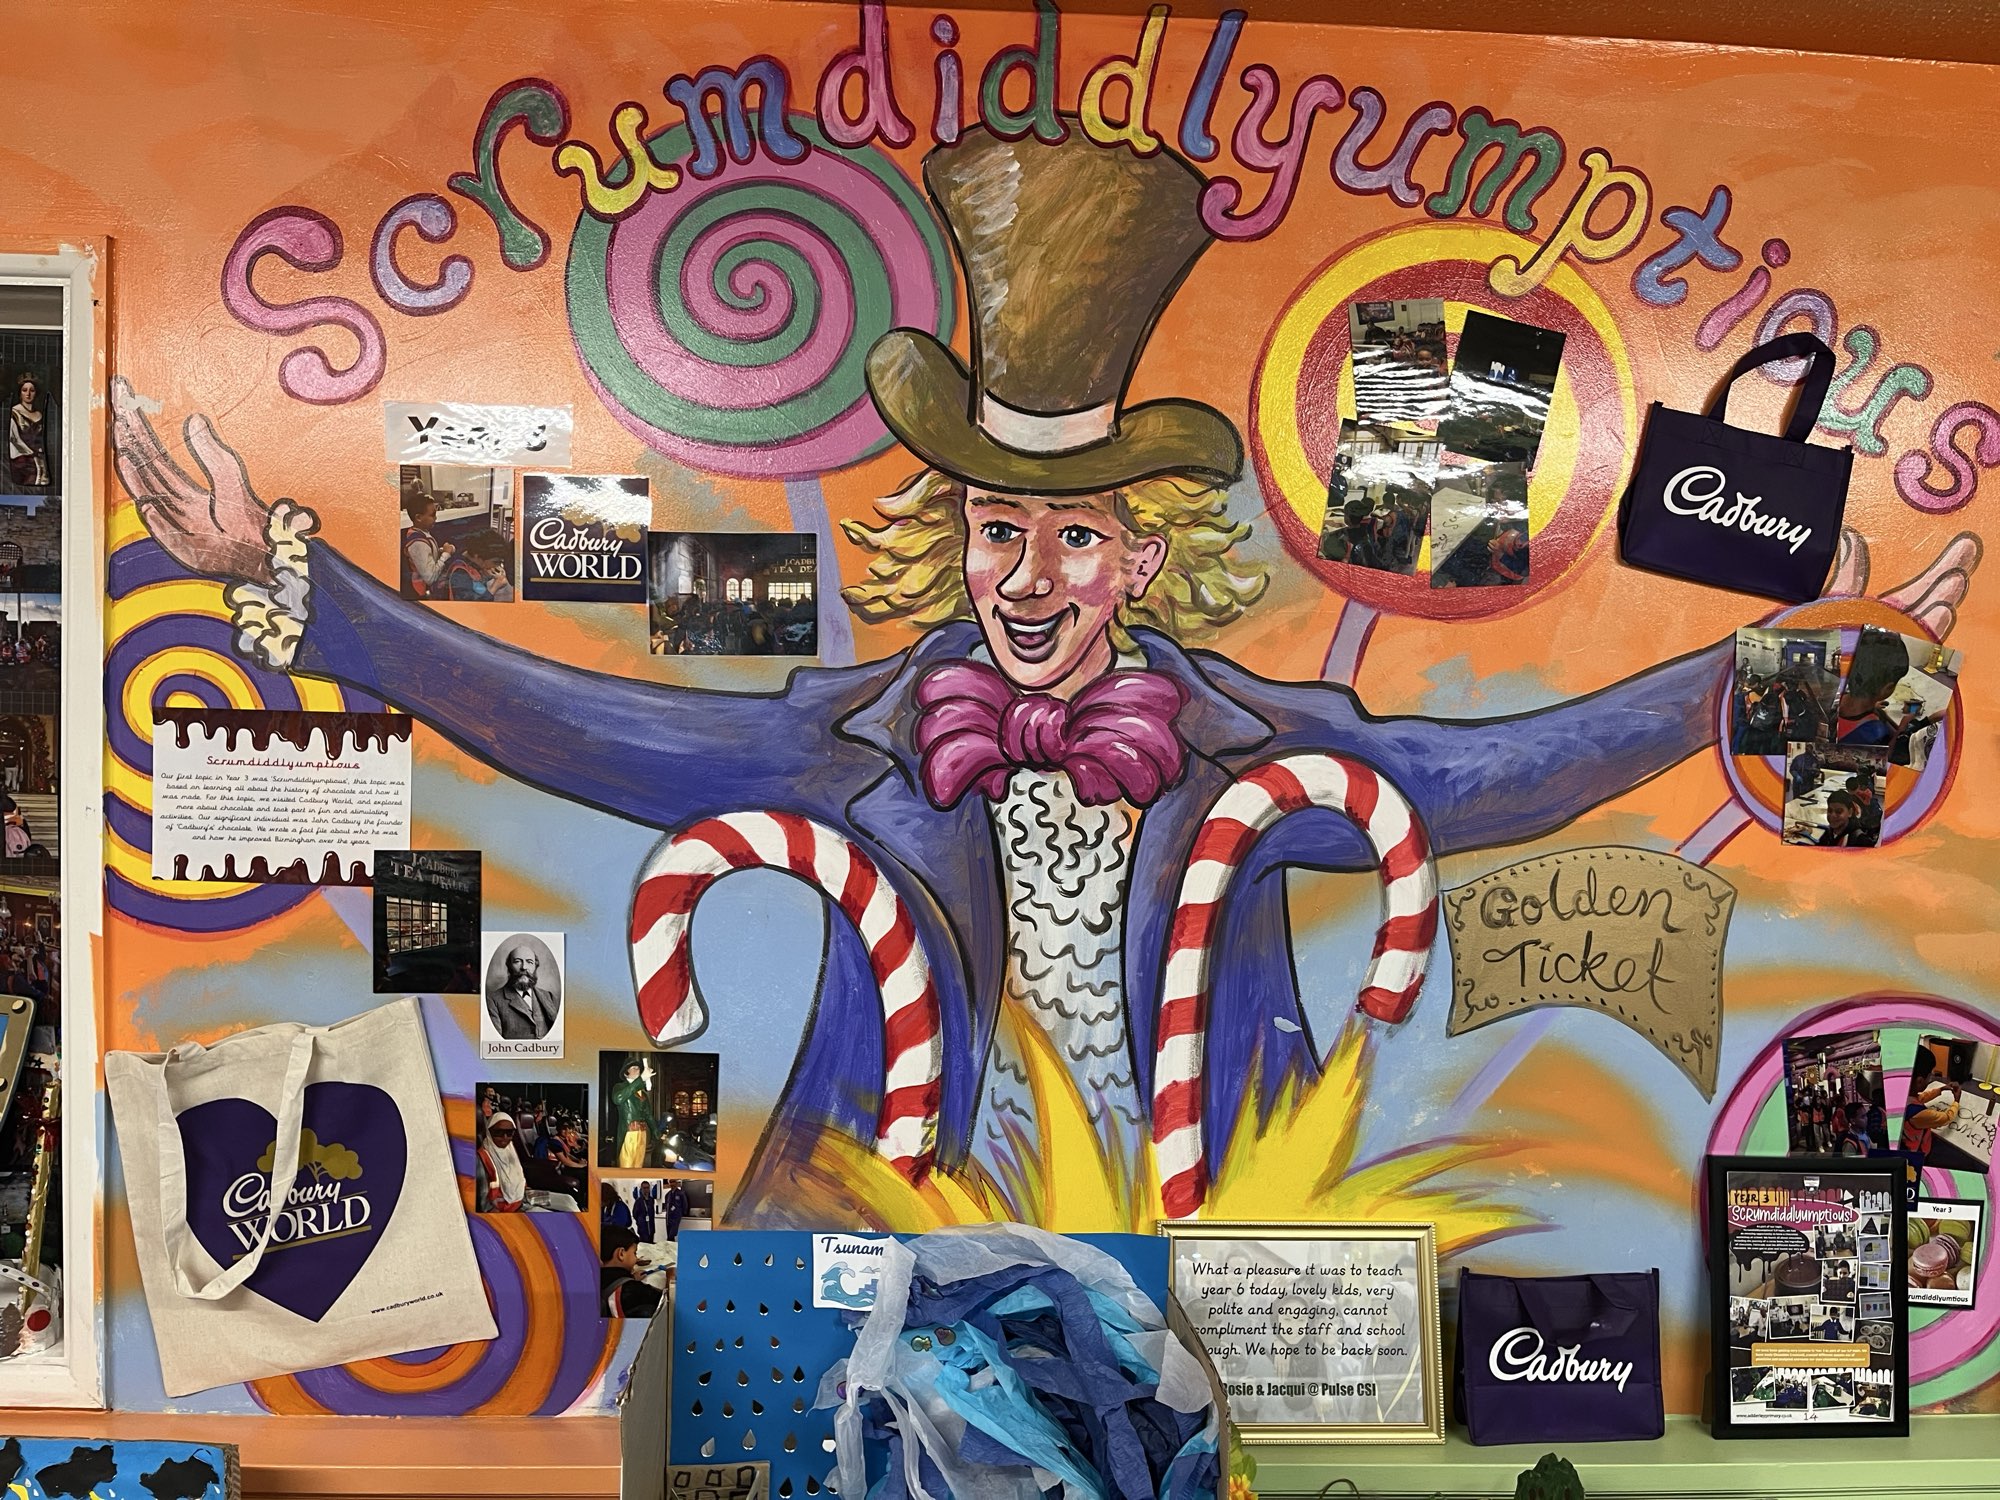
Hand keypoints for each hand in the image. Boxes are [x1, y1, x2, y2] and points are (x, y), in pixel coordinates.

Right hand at [111, 376, 275, 584]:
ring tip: (121, 447)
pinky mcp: (185, 546)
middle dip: (131, 440)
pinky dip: (156, 518)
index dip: (140, 431)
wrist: (262, 552)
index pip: (154, 455)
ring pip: (150, 494)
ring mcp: (176, 524)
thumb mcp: (230, 476)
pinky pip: (166, 531)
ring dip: (134, 473)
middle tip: (118, 412)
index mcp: (182, 490)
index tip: (127, 406)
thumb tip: (195, 420)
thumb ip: (210, 453)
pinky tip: (146, 502)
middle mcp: (173, 505)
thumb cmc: (248, 521)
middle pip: (147, 469)